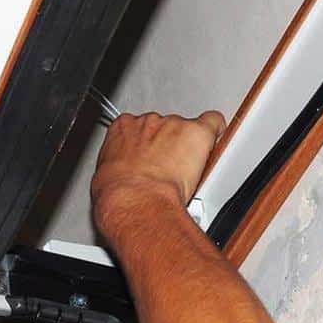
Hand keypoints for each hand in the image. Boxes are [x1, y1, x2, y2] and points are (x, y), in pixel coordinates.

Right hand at [91, 110, 225, 235]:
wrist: (135, 200)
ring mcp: (172, 125)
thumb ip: (120, 166)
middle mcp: (147, 122)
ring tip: (184, 173)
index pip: (137, 128)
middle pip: (164, 128)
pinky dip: (215, 131)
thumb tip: (125, 178)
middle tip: (168, 170)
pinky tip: (213, 144)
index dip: (147, 145)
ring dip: (188, 147)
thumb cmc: (118, 194)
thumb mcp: (107, 178)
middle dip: (168, 146)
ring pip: (186, 130)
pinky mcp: (196, 132)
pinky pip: (212, 123)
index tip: (150, 157)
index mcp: (122, 128)